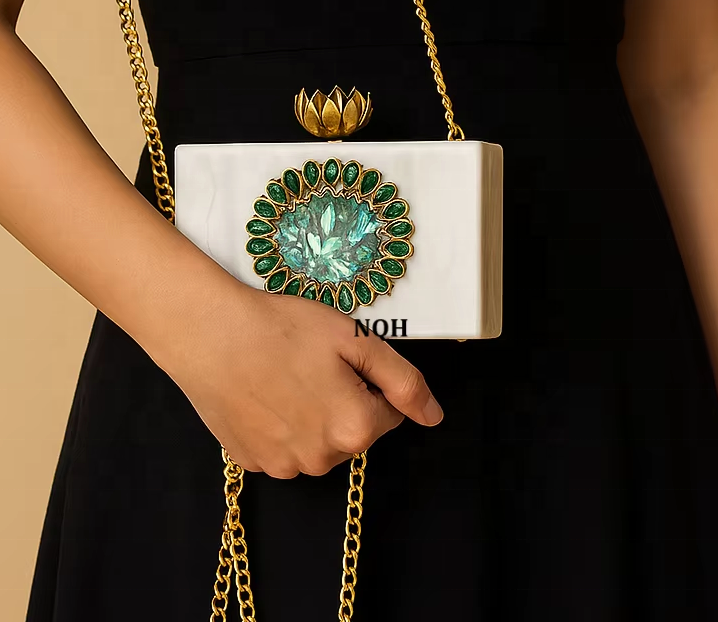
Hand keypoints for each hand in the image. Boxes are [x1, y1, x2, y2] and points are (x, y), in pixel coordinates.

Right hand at [146, 272, 442, 478]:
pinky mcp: (252, 462)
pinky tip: (263, 395)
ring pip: (319, 443)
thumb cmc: (282, 328)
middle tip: (309, 365)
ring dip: (313, 417)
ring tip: (283, 378)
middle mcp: (322, 458)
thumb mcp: (355, 339)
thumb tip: (433, 416)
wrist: (208, 332)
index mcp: (355, 428)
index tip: (337, 359)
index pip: (388, 413)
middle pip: (353, 431)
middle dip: (343, 401)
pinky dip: (282, 427)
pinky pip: (284, 448)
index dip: (367, 381)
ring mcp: (284, 465)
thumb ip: (404, 381)